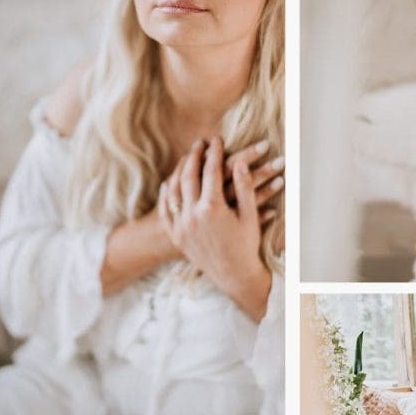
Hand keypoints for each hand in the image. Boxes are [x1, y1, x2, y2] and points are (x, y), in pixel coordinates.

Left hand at [159, 136, 273, 319]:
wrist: (234, 275)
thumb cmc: (246, 244)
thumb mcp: (249, 215)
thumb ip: (244, 187)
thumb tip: (240, 162)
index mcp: (212, 209)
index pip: (211, 172)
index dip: (214, 153)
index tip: (217, 140)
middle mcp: (192, 216)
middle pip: (188, 176)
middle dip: (194, 156)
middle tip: (200, 142)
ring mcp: (181, 226)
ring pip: (174, 190)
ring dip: (179, 171)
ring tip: (186, 158)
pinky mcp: (176, 235)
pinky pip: (166, 209)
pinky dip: (167, 194)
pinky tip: (170, 182)